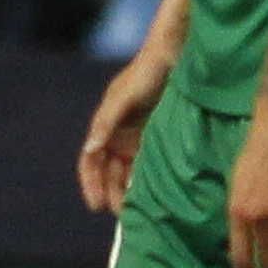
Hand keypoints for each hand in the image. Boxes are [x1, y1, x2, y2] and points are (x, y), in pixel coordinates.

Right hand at [77, 51, 169, 212]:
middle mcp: (118, 133)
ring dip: (128, 188)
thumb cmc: (147, 72)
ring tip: (138, 210)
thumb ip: (105, 123)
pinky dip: (147, 178)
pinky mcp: (157, 135)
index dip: (91, 183)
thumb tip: (91, 149)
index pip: (91, 160)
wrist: (176, 53)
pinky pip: (148, 162)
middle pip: (109, 170)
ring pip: (128, 169)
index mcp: (105, 125)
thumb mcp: (123, 98)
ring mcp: (138, 135)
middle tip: (122, 215)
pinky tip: (156, 193)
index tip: (97, 205)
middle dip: (110, 192)